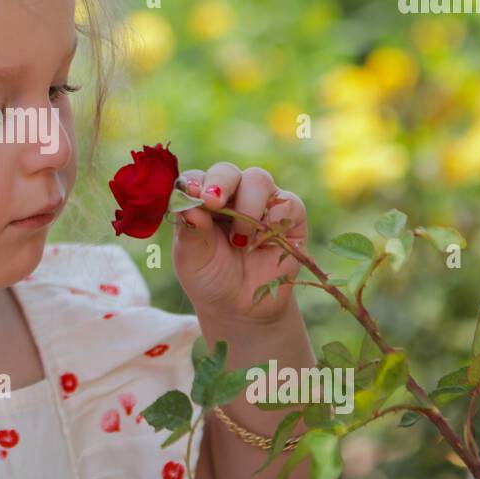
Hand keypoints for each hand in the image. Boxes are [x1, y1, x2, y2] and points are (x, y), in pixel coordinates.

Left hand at [171, 163, 308, 324]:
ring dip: (247, 205)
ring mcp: (261, 202)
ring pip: (258, 179)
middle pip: (227, 171)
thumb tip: (190, 204)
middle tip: (212, 201)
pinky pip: (287, 202)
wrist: (241, 306)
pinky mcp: (289, 216)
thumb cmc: (210, 278)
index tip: (193, 193)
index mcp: (201, 201)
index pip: (196, 178)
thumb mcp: (192, 260)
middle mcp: (231, 195)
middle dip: (220, 182)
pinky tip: (262, 241)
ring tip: (239, 240)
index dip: (194, 182)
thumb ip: (190, 232)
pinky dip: (275, 218)